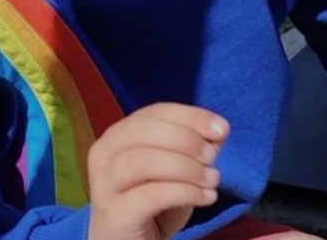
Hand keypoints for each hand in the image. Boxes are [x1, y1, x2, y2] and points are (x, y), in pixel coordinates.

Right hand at [87, 103, 229, 239]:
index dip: (191, 116)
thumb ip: (193, 147)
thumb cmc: (151, 201)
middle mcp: (104, 155)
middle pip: (145, 131)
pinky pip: (151, 195)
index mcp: (117, 136)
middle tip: (213, 158)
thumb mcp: (175, 169)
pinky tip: (206, 197)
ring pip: (144, 161)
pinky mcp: (115, 214)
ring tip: (212, 180)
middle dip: (187, 139)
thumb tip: (218, 132)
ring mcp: (105, 185)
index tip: (222, 129)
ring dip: (187, 167)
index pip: (154, 112)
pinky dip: (185, 192)